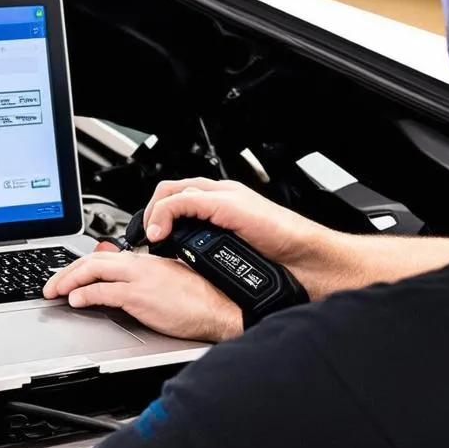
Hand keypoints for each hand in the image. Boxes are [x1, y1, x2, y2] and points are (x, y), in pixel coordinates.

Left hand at [44, 249, 242, 341]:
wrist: (221, 306)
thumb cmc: (199, 297)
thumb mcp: (165, 281)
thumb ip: (141, 279)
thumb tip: (119, 283)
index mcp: (143, 261)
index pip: (101, 257)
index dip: (77, 266)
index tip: (63, 276)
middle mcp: (138, 265)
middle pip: (91, 261)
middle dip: (65, 271)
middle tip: (49, 285)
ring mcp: (138, 280)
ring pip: (93, 271)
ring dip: (69, 281)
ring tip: (55, 291)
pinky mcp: (140, 297)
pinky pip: (105, 292)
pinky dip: (86, 294)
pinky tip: (76, 300)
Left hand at [142, 178, 335, 298]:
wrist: (304, 255)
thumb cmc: (277, 254)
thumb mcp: (231, 249)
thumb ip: (210, 245)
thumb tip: (186, 257)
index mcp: (222, 202)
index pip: (178, 196)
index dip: (158, 214)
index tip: (149, 236)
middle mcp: (220, 193)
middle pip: (170, 189)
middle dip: (150, 211)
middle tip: (144, 235)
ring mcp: (223, 196)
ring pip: (172, 191)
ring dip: (154, 213)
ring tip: (150, 236)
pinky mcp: (225, 203)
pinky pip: (183, 201)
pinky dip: (165, 216)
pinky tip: (160, 235)